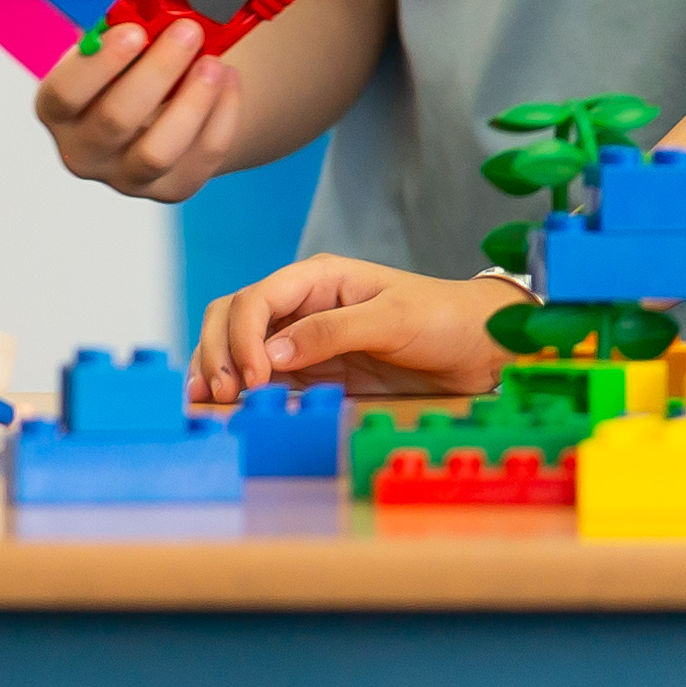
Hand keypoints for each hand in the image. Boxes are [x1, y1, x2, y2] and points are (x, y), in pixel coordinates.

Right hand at [33, 12, 241, 200]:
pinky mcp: (170, 189)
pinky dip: (222, 116)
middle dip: (157, 71)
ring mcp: (125, 176)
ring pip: (157, 151)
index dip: (98, 65)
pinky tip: (228, 79)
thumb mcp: (114, 42)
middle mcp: (83, 150)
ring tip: (214, 62)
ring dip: (191, 101)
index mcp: (58, 109)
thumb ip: (120, 23)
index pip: (64, 95)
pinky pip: (200, 158)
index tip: (133, 32)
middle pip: (115, 120)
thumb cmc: (129, 64)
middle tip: (189, 31)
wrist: (159, 109)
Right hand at [194, 257, 521, 403]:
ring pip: (238, 348)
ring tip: (210, 403)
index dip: (242, 336)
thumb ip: (333, 332)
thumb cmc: (442, 319)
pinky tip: (229, 408)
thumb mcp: (393, 319)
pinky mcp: (310, 371)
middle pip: (233, 317)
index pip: (257, 298)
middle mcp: (301, 305)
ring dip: (218, 370)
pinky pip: (262, 377)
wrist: (475, 349)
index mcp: (318, 278)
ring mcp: (302, 339)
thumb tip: (274, 355)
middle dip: (218, 351)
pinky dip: (240, 389)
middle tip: (222, 394)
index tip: (254, 377)